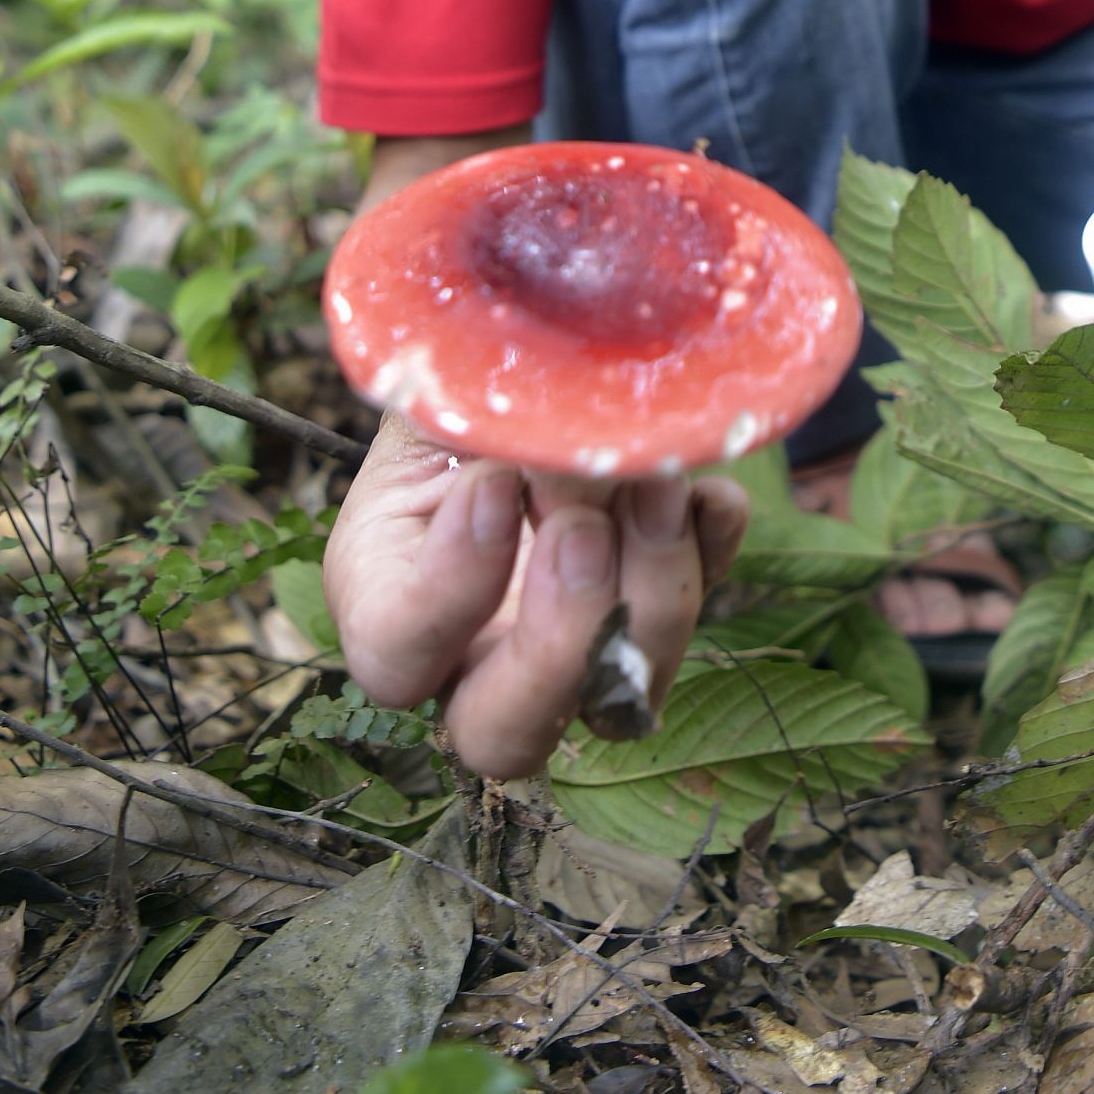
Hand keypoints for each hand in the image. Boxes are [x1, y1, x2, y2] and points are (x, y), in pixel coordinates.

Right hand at [324, 414, 748, 778]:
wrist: (521, 355)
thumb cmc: (451, 376)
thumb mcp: (434, 384)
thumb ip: (458, 407)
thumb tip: (532, 432)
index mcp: (382, 599)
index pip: (397, 656)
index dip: (450, 589)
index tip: (493, 485)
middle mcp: (472, 653)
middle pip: (507, 738)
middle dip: (560, 643)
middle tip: (583, 530)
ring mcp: (570, 649)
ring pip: (621, 699)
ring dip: (652, 590)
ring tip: (656, 483)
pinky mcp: (648, 612)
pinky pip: (697, 616)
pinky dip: (711, 556)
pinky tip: (707, 493)